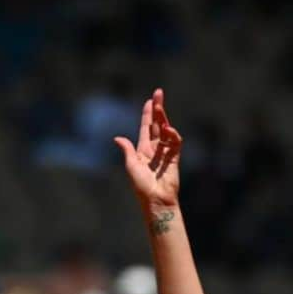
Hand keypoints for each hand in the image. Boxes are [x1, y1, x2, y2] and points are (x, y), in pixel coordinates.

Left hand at [113, 88, 182, 208]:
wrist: (156, 200)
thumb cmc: (141, 186)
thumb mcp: (131, 166)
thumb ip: (127, 150)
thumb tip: (117, 138)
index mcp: (142, 150)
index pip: (146, 128)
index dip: (148, 114)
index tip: (150, 101)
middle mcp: (154, 149)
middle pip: (156, 125)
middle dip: (158, 109)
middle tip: (159, 93)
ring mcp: (165, 153)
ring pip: (165, 130)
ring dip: (163, 118)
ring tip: (160, 108)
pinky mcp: (174, 158)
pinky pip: (175, 142)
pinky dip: (173, 135)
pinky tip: (168, 129)